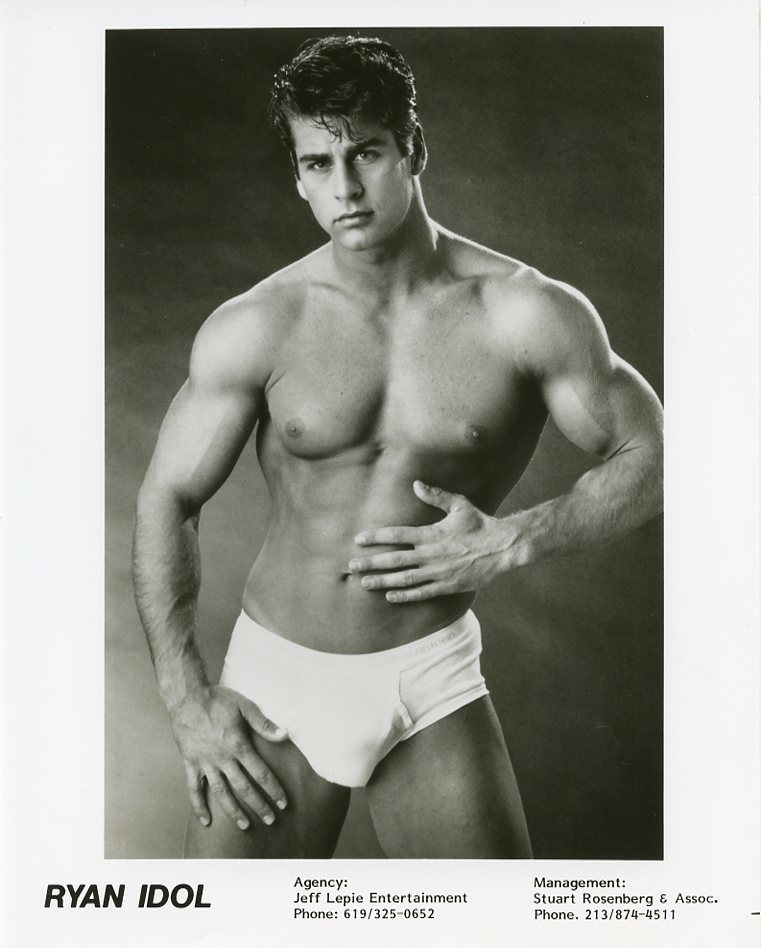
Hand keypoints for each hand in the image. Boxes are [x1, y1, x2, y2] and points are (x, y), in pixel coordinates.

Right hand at [169, 684, 288, 829]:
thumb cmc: (218, 699)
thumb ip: (264, 723)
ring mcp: (205, 763)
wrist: (187, 697)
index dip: (273, 789)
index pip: (260, 773)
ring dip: (233, 811)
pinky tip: (205, 820)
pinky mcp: (190, 763)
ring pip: (221, 792)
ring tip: (244, 825)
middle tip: (270, 820)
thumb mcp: (245, 706)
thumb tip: (284, 734)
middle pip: (243, 788)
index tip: (283, 803)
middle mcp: (222, 758)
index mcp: (238, 745)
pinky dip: (198, 805)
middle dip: (259, 805)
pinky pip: (194, 788)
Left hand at [349, 480, 512, 602]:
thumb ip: (436, 496)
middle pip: (394, 560)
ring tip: (364, 583)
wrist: (503, 548)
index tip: (359, 540)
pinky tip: (389, 596)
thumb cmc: (480, 524)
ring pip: (404, 579)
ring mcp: (438, 572)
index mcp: (431, 534)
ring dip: (382, 581)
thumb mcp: (459, 505)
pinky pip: (421, 592)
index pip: (397, 535)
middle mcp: (431, 555)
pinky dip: (404, 595)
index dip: (376, 538)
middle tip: (352, 566)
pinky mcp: (447, 585)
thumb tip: (416, 484)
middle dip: (371, 563)